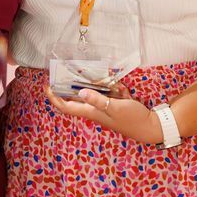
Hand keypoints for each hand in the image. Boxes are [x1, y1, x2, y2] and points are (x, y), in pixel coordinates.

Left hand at [44, 85, 163, 144]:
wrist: (149, 126)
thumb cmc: (132, 119)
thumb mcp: (115, 108)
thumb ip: (99, 100)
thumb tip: (81, 92)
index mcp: (91, 112)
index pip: (66, 106)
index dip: (54, 98)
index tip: (47, 86)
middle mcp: (94, 109)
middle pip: (76, 97)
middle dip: (72, 85)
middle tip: (68, 70)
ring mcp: (103, 106)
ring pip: (92, 92)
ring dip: (96, 84)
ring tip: (101, 78)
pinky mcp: (113, 103)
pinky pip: (107, 92)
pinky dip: (112, 87)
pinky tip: (122, 89)